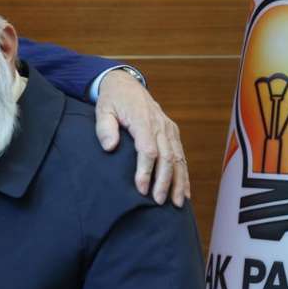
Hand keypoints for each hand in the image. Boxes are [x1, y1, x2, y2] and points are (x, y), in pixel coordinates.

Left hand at [94, 69, 189, 206]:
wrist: (125, 84)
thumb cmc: (112, 100)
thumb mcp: (102, 109)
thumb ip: (105, 128)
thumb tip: (109, 147)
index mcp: (143, 120)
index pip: (148, 149)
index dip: (146, 170)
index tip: (141, 189)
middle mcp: (160, 125)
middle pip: (167, 157)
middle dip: (164, 181)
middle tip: (158, 201)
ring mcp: (169, 129)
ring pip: (178, 158)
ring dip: (178, 182)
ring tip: (176, 203)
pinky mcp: (172, 133)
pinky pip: (182, 155)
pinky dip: (184, 175)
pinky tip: (184, 192)